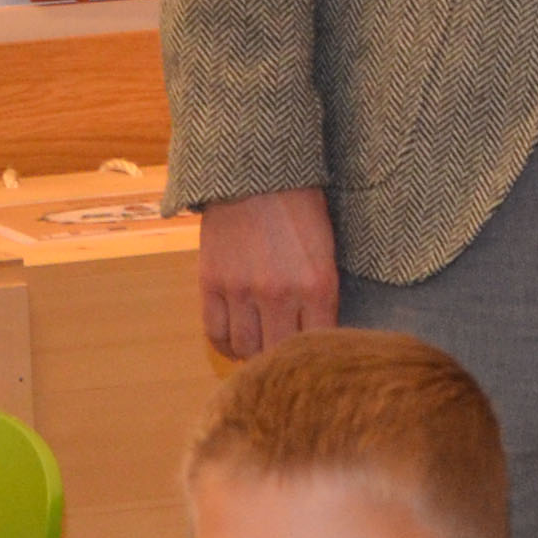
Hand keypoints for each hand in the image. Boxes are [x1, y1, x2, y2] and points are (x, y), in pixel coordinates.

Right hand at [196, 186, 338, 357]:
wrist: (255, 175)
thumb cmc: (299, 211)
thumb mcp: (326, 252)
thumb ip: (322, 295)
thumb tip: (319, 338)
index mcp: (317, 285)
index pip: (318, 345)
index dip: (314, 357)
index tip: (313, 359)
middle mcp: (279, 293)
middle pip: (278, 354)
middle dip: (282, 361)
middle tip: (283, 360)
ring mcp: (241, 289)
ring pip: (245, 348)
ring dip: (252, 353)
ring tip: (259, 347)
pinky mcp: (211, 283)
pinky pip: (215, 333)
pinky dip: (225, 344)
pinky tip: (235, 342)